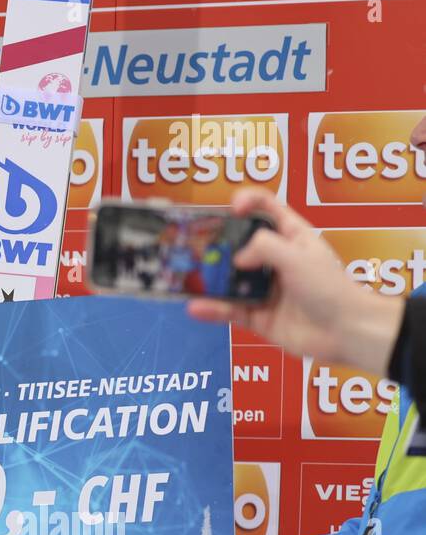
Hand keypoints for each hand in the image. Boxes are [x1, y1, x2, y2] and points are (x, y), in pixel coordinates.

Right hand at [186, 188, 403, 377]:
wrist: (347, 332)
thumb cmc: (330, 288)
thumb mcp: (298, 256)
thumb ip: (263, 247)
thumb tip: (236, 259)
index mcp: (291, 237)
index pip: (267, 208)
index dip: (247, 201)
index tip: (230, 209)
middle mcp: (275, 260)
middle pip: (240, 244)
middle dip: (216, 243)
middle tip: (194, 244)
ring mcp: (265, 289)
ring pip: (230, 279)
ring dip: (209, 278)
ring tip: (187, 277)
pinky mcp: (257, 316)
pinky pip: (229, 310)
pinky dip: (212, 309)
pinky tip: (196, 307)